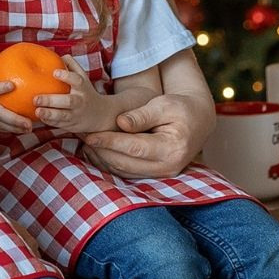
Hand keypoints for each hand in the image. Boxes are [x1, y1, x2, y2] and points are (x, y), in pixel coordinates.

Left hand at [35, 56, 110, 133]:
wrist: (101, 115)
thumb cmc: (85, 90)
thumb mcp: (82, 76)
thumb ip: (71, 64)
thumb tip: (55, 54)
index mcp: (82, 86)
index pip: (76, 80)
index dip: (66, 75)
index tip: (54, 72)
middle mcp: (80, 101)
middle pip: (68, 101)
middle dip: (51, 100)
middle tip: (35, 98)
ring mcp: (76, 115)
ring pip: (63, 116)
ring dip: (49, 114)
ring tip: (37, 111)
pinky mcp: (72, 125)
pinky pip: (60, 124)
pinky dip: (50, 122)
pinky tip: (39, 118)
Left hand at [82, 93, 205, 178]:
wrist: (197, 120)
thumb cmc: (180, 108)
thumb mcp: (163, 105)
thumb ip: (142, 115)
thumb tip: (120, 122)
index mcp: (172, 149)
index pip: (134, 148)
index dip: (110, 142)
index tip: (90, 135)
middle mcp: (168, 166)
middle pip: (126, 163)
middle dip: (101, 151)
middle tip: (81, 137)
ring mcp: (162, 173)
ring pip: (124, 170)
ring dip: (102, 159)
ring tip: (84, 142)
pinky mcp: (154, 173)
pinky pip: (127, 172)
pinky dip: (110, 163)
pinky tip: (96, 150)